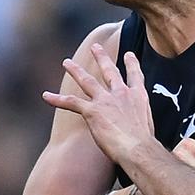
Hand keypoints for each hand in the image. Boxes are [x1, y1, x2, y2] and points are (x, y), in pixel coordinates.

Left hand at [43, 44, 155, 162]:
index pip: (135, 75)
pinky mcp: (92, 111)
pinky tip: (46, 95)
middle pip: (110, 71)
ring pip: (88, 81)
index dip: (132, 64)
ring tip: (67, 62)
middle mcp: (122, 93)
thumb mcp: (148, 123)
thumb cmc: (145, 141)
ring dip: (76, 70)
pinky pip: (71, 102)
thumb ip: (141, 118)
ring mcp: (106, 100)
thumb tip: (143, 129)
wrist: (137, 147)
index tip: (129, 54)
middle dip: (102, 57)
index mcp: (138, 96)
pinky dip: (57, 99)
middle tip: (95, 46)